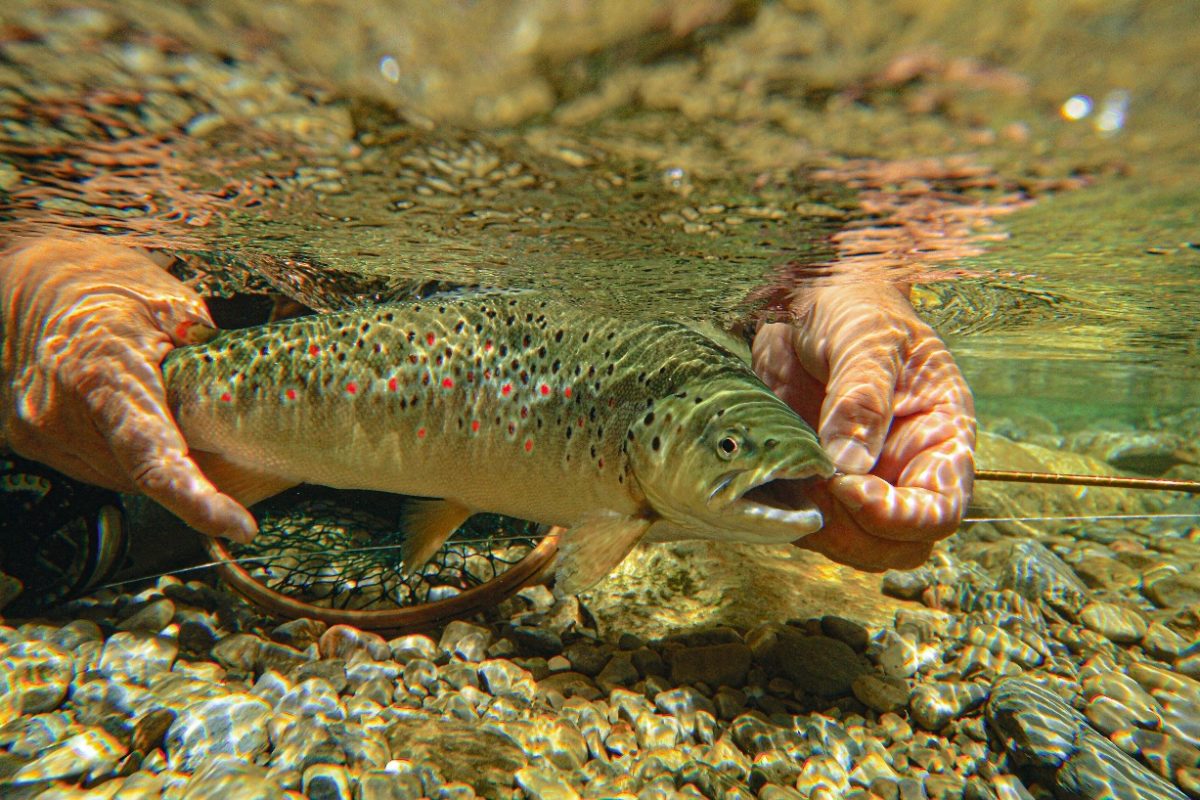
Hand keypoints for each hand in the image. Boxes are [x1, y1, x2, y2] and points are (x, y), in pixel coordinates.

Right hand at [0, 237, 255, 541]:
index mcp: (100, 373)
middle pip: (143, 475)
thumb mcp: (174, 306)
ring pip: (123, 478)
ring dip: (159, 464)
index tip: (239, 526)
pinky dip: (130, 457)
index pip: (152, 457)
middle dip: (193, 472)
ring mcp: (39, 431)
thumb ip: (209, 363)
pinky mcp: (30, 442)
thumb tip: (258, 417)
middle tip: (231, 443)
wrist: (33, 278)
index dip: (197, 500)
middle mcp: (58, 411)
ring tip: (174, 414)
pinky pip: (99, 467)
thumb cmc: (109, 283)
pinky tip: (143, 419)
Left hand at [752, 282, 974, 569]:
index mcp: (939, 437)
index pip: (940, 510)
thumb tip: (849, 464)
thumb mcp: (863, 338)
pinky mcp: (812, 480)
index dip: (899, 517)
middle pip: (897, 546)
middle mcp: (904, 470)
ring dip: (815, 525)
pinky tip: (766, 475)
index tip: (849, 488)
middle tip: (815, 488)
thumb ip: (861, 396)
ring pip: (849, 544)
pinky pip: (804, 522)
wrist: (805, 295)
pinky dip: (783, 515)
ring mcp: (858, 480)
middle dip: (856, 534)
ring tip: (789, 471)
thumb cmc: (853, 305)